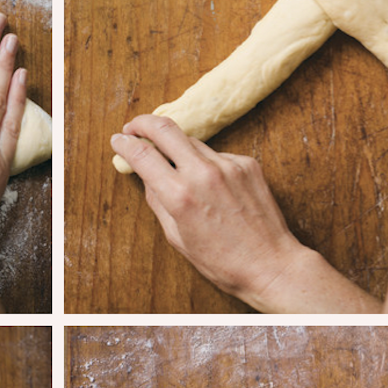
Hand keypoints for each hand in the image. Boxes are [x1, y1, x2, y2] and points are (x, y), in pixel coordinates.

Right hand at [110, 115, 311, 306]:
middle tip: (134, 127)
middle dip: (144, 123)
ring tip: (174, 165)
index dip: (124, 144)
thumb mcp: (177, 237)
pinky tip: (211, 186)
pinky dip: (206, 164)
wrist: (270, 264)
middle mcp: (203, 173)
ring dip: (177, 147)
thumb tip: (147, 177)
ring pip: (192, 142)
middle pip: (165, 129)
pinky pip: (217, 155)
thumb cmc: (222, 261)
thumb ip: (158, 202)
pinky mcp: (247, 164)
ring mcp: (228, 165)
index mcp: (179, 196)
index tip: (118, 140)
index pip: (142, 154)